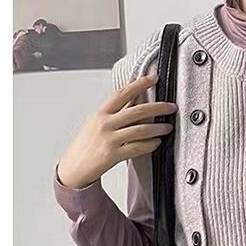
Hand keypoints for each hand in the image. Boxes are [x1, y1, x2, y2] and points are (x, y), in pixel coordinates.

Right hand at [57, 75, 177, 188]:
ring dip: (158, 128)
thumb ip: (115, 112)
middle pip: (137, 110)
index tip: (153, 78)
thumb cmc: (87, 144)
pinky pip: (137, 148)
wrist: (74, 166)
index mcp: (101, 112)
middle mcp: (105, 123)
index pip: (123, 93)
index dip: (139, 84)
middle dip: (158, 107)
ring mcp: (109, 139)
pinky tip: (157, 142)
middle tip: (171, 107)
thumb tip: (135, 100)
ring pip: (140, 130)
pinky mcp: (113, 155)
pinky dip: (150, 144)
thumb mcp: (97, 122)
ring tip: (167, 127)